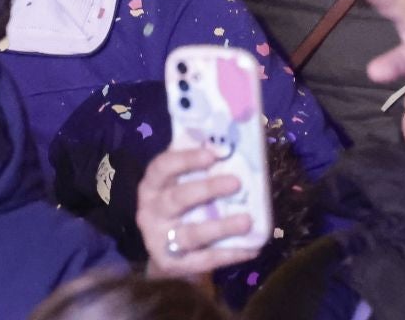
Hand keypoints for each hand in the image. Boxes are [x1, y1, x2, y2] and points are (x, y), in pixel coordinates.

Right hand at [138, 145, 255, 276]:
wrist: (164, 248)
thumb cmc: (179, 201)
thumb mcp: (180, 180)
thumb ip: (199, 162)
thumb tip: (228, 141)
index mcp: (153, 184)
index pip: (162, 167)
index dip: (185, 160)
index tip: (212, 155)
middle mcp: (151, 212)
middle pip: (177, 199)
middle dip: (207, 190)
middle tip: (236, 182)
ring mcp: (160, 240)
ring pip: (190, 234)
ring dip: (221, 227)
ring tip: (247, 221)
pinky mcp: (172, 264)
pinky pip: (203, 260)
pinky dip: (229, 254)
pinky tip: (252, 248)